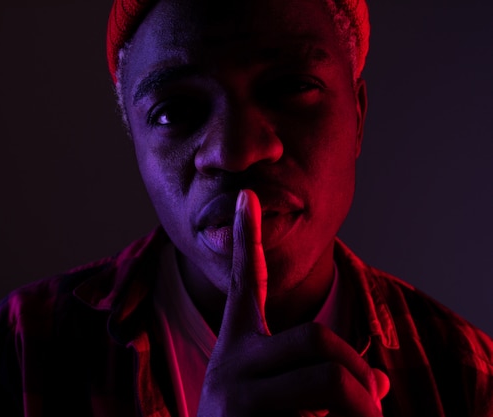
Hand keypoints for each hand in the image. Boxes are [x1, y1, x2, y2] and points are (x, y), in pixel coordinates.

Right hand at [196, 189, 388, 416]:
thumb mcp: (278, 403)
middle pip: (317, 339)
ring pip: (329, 380)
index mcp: (237, 349)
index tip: (249, 194)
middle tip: (374, 401)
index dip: (245, 238)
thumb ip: (319, 378)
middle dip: (356, 370)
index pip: (242, 284)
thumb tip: (382, 386)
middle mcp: (233, 365)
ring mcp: (238, 399)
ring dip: (363, 408)